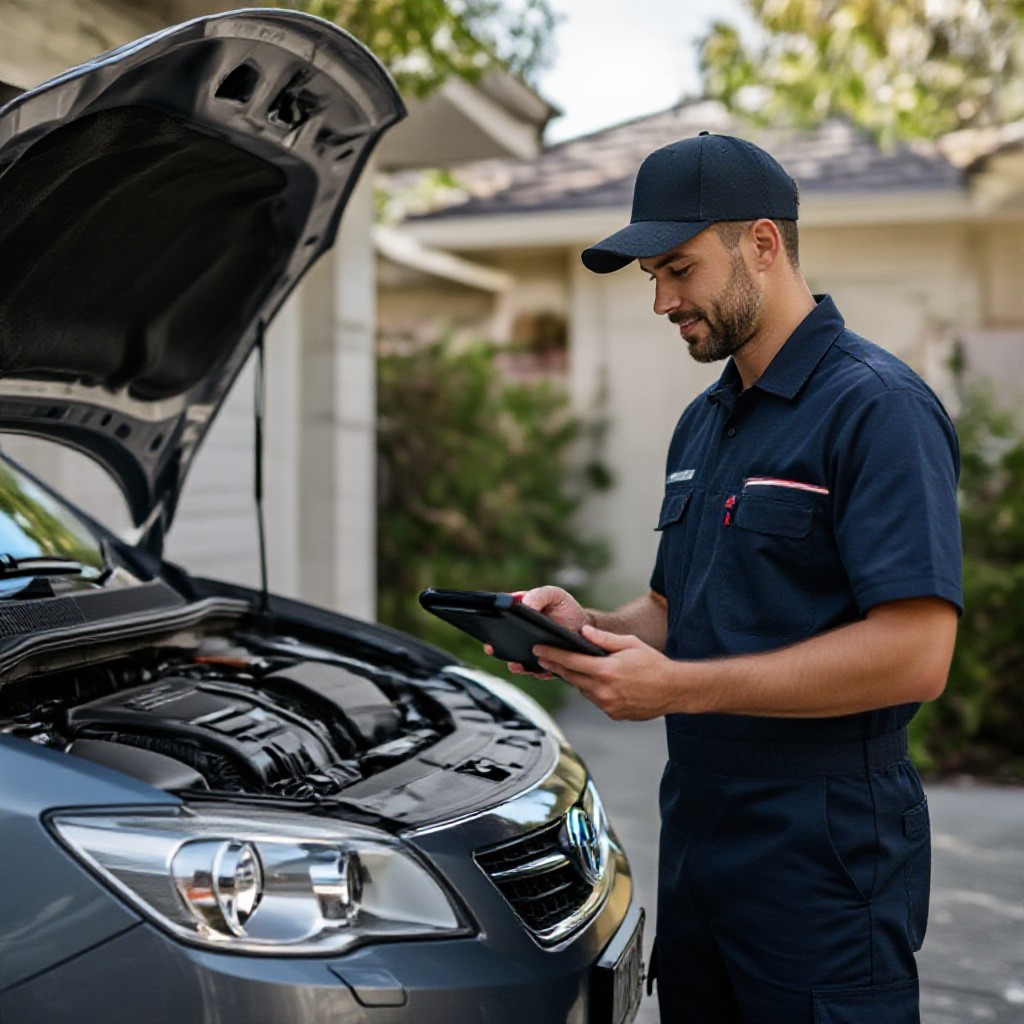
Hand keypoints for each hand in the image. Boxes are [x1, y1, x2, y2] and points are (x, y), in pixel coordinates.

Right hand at [483, 585, 587, 678]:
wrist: (586, 626)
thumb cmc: (566, 608)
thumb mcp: (554, 595)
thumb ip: (539, 595)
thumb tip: (524, 603)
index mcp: (520, 618)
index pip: (500, 623)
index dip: (491, 626)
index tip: (488, 629)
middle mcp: (522, 638)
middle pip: (504, 644)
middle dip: (496, 647)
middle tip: (492, 648)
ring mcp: (533, 653)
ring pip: (519, 661)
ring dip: (515, 664)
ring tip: (516, 663)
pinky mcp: (545, 665)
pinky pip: (539, 671)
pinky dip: (537, 672)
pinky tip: (539, 668)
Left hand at [534, 624, 676, 720]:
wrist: (674, 690)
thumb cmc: (654, 664)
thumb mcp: (630, 644)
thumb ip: (604, 639)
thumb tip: (583, 632)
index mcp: (606, 671)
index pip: (570, 661)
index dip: (552, 654)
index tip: (538, 650)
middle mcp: (603, 691)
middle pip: (571, 677)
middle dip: (556, 666)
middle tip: (543, 657)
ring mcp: (608, 705)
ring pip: (582, 690)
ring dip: (576, 679)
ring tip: (571, 667)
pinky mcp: (613, 714)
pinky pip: (595, 700)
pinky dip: (593, 690)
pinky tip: (597, 682)